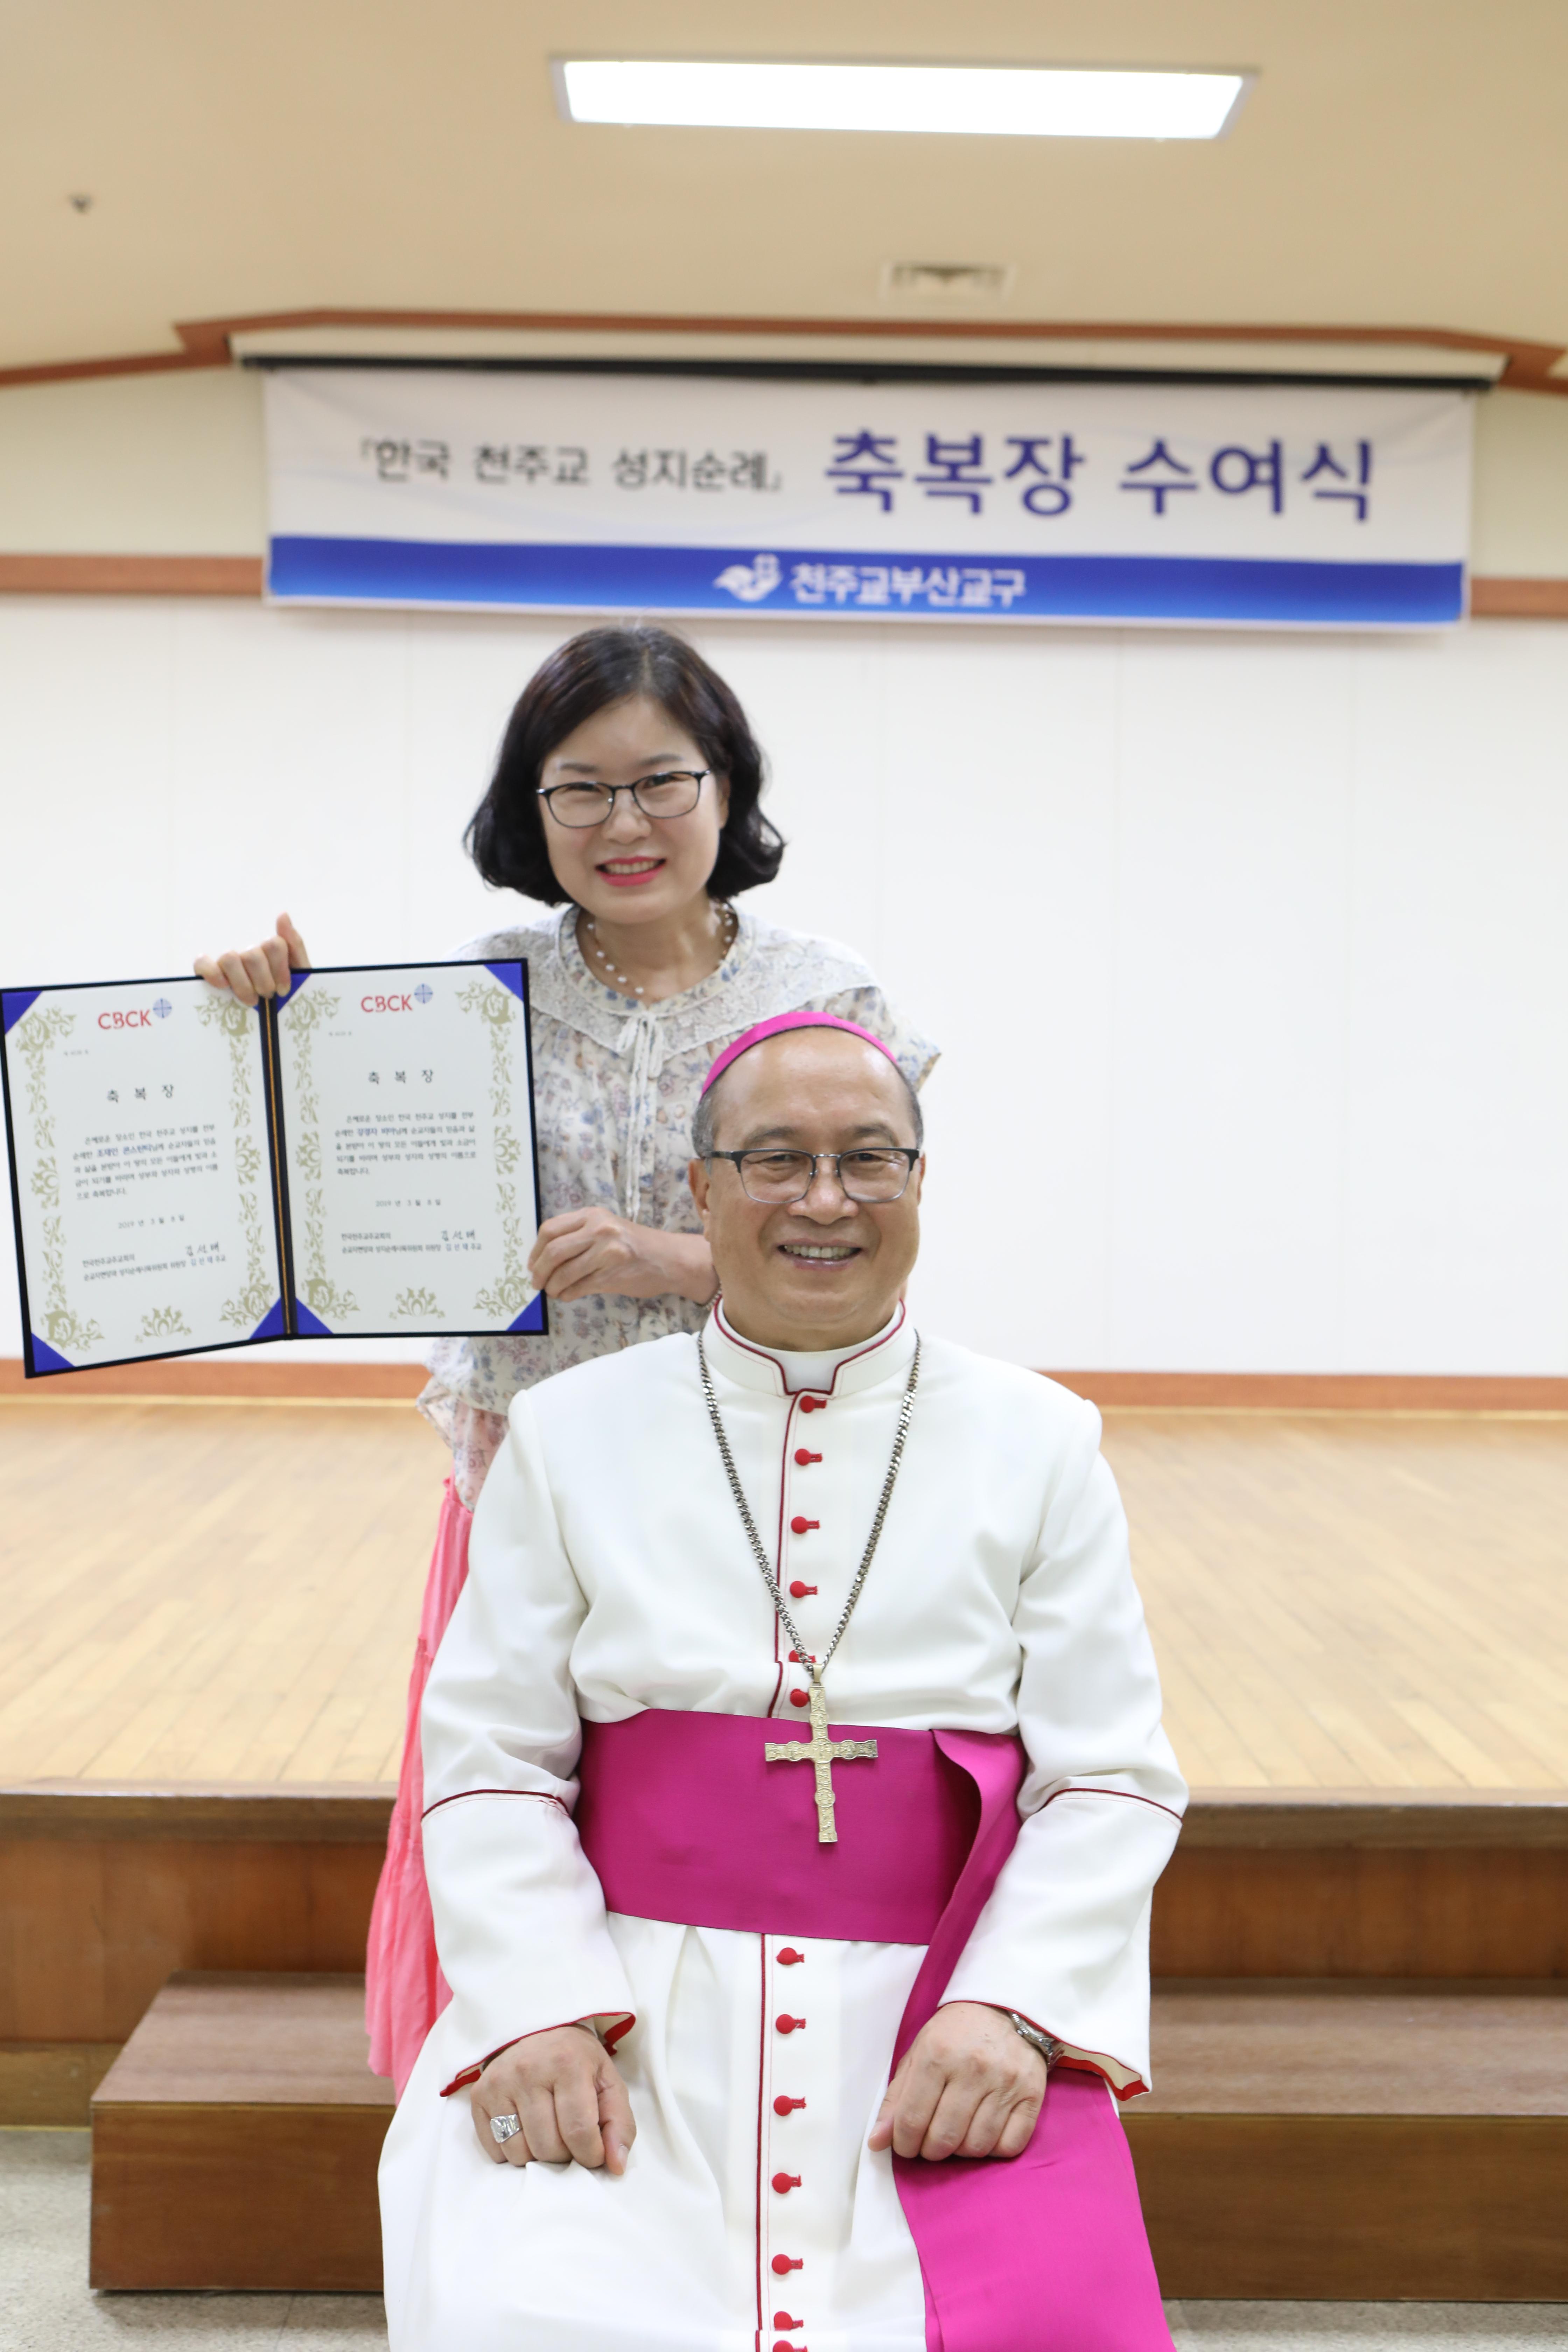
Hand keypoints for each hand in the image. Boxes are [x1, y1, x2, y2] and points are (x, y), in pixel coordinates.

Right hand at [193, 911, 310, 1005]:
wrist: (270, 1030)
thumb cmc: (286, 1001)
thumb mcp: (298, 976)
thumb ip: (294, 945)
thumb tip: (282, 914)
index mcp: (269, 953)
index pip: (273, 944)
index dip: (280, 968)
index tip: (284, 990)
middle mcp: (247, 954)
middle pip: (253, 953)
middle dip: (263, 980)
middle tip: (267, 997)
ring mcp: (226, 963)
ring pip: (230, 958)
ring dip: (242, 983)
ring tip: (250, 1001)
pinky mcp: (206, 973)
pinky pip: (201, 963)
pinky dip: (212, 973)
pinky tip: (222, 986)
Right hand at [470, 2023, 635, 2173]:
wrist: (540, 2032)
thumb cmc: (578, 2063)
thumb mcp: (608, 2083)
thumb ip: (619, 2125)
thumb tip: (616, 2167)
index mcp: (567, 2063)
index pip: (578, 2131)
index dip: (590, 2155)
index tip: (593, 2154)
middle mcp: (528, 2070)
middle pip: (547, 2147)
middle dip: (564, 2155)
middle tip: (569, 2139)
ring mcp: (500, 2083)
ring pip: (519, 2154)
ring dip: (538, 2156)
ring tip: (548, 2133)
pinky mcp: (479, 2095)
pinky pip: (495, 2150)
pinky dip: (513, 2153)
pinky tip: (525, 2130)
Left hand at [527, 1209, 714, 1303]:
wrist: (669, 1259)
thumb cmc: (634, 1245)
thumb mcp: (606, 1228)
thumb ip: (578, 1235)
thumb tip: (543, 1257)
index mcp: (593, 1215)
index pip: (551, 1229)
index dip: (536, 1250)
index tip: (532, 1264)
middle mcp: (600, 1230)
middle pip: (554, 1251)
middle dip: (539, 1271)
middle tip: (536, 1282)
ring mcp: (607, 1252)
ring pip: (565, 1273)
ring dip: (553, 1286)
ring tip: (553, 1291)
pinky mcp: (613, 1275)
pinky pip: (579, 1287)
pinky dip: (567, 1294)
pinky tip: (567, 1295)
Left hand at [868, 2002, 1045, 2162]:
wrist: (1005, 2008)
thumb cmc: (955, 2034)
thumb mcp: (919, 2052)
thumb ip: (897, 2098)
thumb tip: (876, 2143)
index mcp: (938, 2053)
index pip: (912, 2120)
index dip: (904, 2144)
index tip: (906, 2145)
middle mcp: (973, 2067)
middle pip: (944, 2138)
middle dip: (930, 2151)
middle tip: (930, 2142)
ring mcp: (1006, 2082)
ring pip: (976, 2147)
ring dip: (961, 2151)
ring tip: (957, 2134)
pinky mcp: (1032, 2094)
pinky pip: (1010, 2146)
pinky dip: (993, 2149)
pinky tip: (984, 2132)